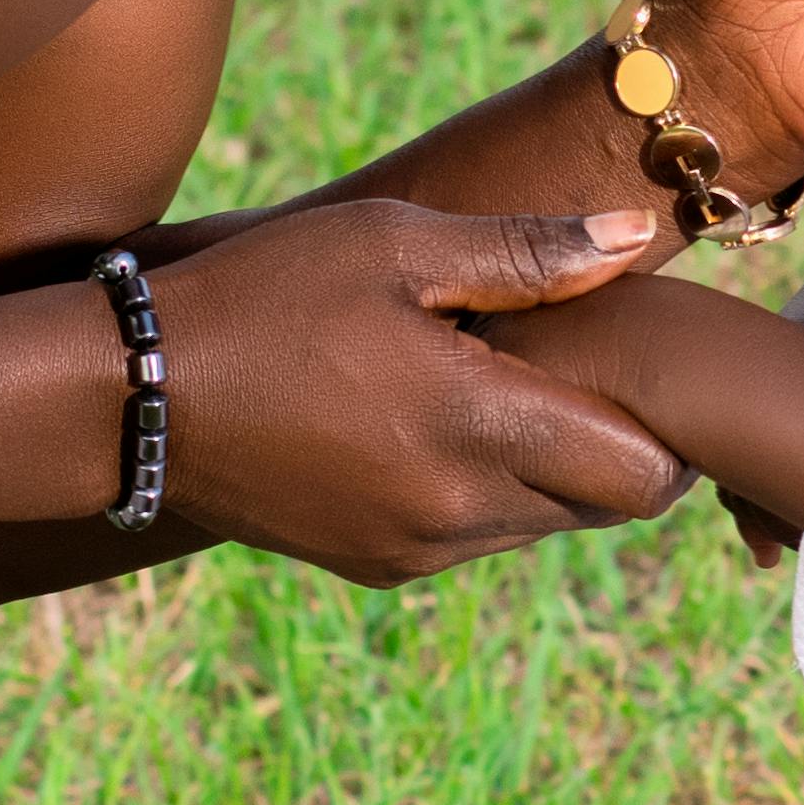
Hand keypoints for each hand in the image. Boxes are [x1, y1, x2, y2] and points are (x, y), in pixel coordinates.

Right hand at [154, 199, 692, 581]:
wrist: (134, 397)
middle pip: (605, 506)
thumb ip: (528, 252)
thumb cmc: (266, 296)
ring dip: (549, 469)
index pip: (642, 474)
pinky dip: (486, 491)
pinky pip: (475, 538)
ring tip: (503, 388)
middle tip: (585, 370)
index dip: (669, 431)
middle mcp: (457, 509)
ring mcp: (416, 549)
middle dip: (617, 446)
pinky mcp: (378, 567)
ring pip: (542, 525)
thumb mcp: (393, 246)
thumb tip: (637, 237)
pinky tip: (438, 423)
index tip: (649, 373)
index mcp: (476, 427)